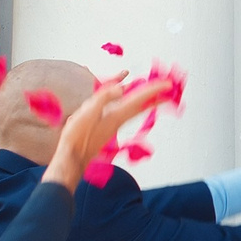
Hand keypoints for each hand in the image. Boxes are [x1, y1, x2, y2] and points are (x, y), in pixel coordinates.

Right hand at [43, 74, 179, 191]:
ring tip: (150, 90)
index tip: (168, 84)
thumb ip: (104, 98)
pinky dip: (124, 99)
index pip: (139, 98)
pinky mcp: (105, 125)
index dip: (153, 89)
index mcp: (117, 115)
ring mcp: (112, 122)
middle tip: (168, 90)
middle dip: (154, 96)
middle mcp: (118, 119)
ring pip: (131, 106)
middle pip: (141, 104)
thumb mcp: (88, 113)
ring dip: (142, 97)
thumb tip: (122, 88)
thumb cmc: (77, 136)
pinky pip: (119, 108)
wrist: (72, 156)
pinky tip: (122, 97)